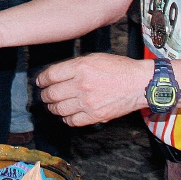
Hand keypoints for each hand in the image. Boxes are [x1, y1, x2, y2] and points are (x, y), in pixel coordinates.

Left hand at [36, 54, 152, 126]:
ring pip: (59, 109)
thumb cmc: (119, 68)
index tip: (40, 82)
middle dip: (45, 95)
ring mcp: (88, 102)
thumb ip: (75, 66)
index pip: (51, 75)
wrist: (140, 83)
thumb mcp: (95, 58)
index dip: (42, 80)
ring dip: (52, 108)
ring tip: (53, 106)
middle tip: (45, 95)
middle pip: (52, 93)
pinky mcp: (95, 116)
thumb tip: (56, 75)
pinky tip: (66, 115)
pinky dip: (66, 119)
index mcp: (81, 67)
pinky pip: (72, 121)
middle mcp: (82, 85)